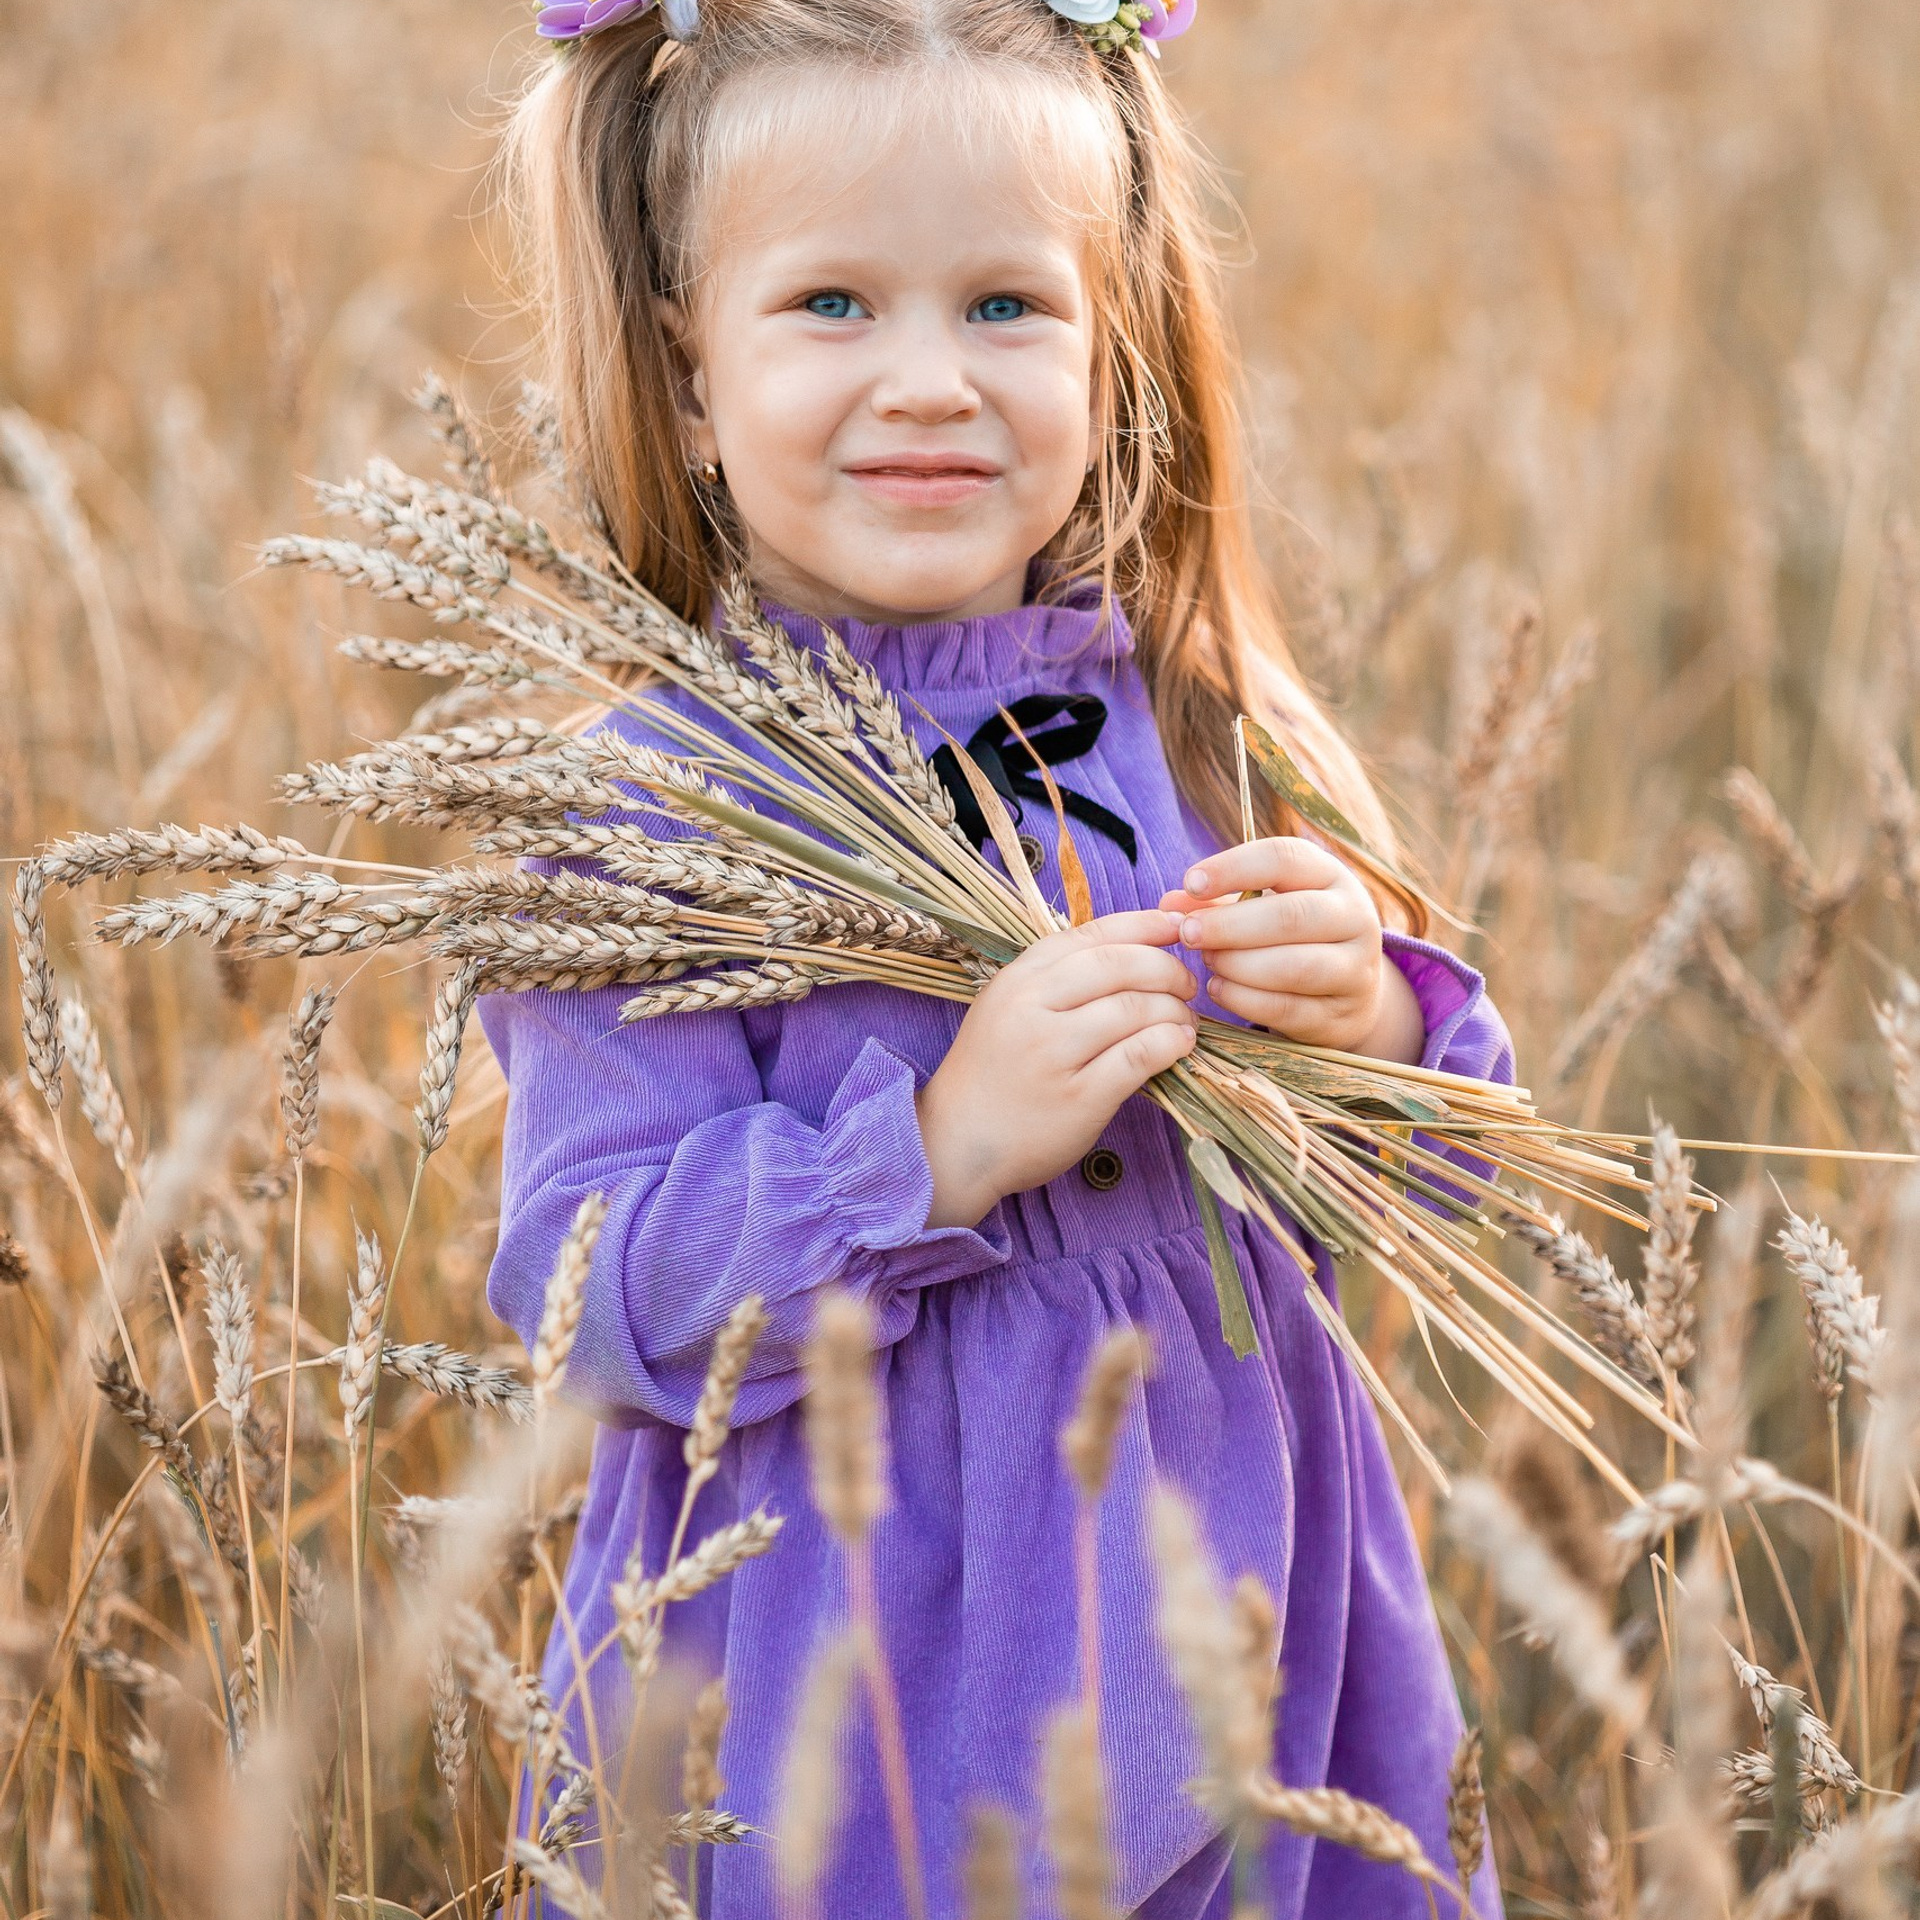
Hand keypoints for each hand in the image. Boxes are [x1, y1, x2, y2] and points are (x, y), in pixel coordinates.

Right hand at [917, 910, 1197, 1228]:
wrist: (956, 1143)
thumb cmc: (990, 1074)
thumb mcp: (1006, 1008)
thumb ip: (1055, 979)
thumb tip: (1132, 950)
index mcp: (1018, 979)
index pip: (1093, 935)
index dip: (1144, 926)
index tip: (1177, 927)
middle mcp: (1033, 1008)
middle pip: (1120, 966)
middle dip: (1167, 969)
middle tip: (1187, 985)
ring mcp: (1054, 1053)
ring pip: (1135, 1009)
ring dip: (1174, 1011)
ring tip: (1184, 1021)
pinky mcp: (1079, 1097)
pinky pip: (1140, 1056)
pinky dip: (1170, 1044)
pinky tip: (1179, 1045)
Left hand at [1158, 838, 1424, 1062]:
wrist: (1350, 995)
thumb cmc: (1292, 936)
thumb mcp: (1263, 906)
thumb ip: (1217, 901)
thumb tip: (1169, 903)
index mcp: (1332, 876)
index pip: (1284, 858)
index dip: (1233, 868)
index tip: (1191, 883)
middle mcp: (1354, 918)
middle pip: (1291, 916)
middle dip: (1230, 925)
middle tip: (1188, 932)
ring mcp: (1355, 970)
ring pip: (1294, 967)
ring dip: (1238, 964)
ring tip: (1207, 961)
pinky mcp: (1340, 1016)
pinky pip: (1289, 1009)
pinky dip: (1245, 1000)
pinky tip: (1219, 989)